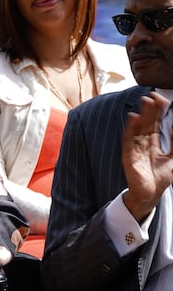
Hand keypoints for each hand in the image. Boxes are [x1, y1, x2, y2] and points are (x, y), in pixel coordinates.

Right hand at [122, 92, 172, 220]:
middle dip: (150, 110)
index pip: (155, 124)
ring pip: (138, 129)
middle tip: (153, 96)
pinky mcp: (129, 157)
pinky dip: (131, 129)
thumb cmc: (161, 178)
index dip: (158, 112)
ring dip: (141, 115)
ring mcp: (135, 149)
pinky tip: (133, 118)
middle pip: (147, 124)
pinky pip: (129, 141)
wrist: (151, 195)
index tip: (161, 99)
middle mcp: (143, 144)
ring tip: (145, 102)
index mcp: (152, 143)